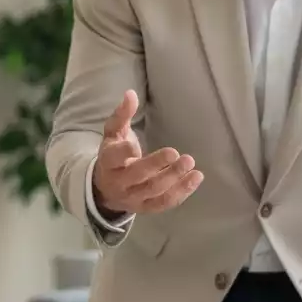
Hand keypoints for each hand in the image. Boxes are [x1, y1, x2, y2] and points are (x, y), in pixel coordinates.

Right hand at [92, 90, 202, 216]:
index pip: (113, 158)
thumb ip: (122, 114)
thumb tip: (131, 93)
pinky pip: (165, 203)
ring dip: (174, 178)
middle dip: (156, 165)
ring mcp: (134, 198)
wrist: (105, 190)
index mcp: (108, 162)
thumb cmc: (113, 155)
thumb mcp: (112, 134)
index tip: (134, 145)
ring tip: (190, 162)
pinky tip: (196, 177)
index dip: (123, 152)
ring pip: (154, 191)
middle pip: (138, 176)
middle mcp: (120, 183)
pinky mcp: (147, 208)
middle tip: (176, 153)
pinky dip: (183, 192)